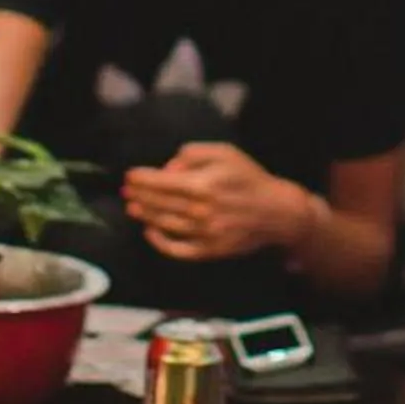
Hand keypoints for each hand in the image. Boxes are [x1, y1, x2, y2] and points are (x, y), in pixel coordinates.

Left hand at [122, 144, 311, 261]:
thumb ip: (192, 154)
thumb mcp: (224, 152)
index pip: (161, 182)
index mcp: (204, 185)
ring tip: (133, 207)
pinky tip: (150, 231)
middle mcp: (202, 211)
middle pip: (159, 203)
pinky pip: (178, 250)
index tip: (130, 175)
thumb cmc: (249, 178)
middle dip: (139, 195)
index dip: (141, 179)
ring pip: (164, 225)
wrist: (277, 211)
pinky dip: (160, 243)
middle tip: (127, 190)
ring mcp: (206, 233)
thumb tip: (167, 169)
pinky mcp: (210, 250)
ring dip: (145, 215)